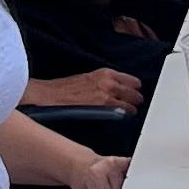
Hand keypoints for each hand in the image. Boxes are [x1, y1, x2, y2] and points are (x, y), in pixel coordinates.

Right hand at [26, 68, 144, 108]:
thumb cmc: (67, 88)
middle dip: (136, 98)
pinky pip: (123, 111)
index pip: (132, 80)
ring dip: (133, 107)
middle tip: (136, 103)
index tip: (135, 92)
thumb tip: (117, 88)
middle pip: (135, 92)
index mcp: (106, 73)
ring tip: (130, 111)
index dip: (135, 88)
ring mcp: (107, 94)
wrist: (52, 95)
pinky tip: (124, 115)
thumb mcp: (90, 78)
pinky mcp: (103, 106)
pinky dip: (126, 113)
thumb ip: (105, 82)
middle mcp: (109, 81)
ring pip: (132, 102)